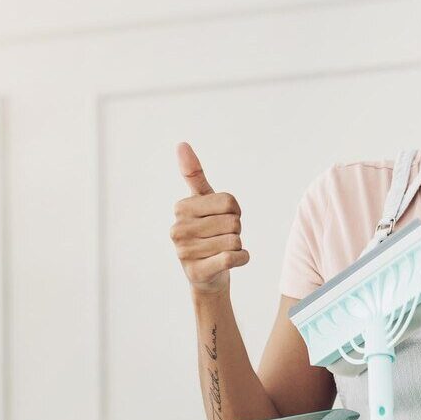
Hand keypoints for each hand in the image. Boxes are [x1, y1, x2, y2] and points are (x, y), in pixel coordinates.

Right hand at [170, 142, 249, 294]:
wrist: (207, 275)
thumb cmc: (208, 233)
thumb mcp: (202, 202)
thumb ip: (194, 175)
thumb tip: (181, 144)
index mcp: (181, 208)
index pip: (229, 202)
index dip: (235, 211)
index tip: (222, 219)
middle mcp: (178, 229)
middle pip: (233, 221)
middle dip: (235, 230)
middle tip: (222, 237)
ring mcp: (185, 252)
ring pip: (235, 240)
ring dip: (238, 246)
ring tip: (222, 250)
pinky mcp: (197, 272)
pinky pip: (233, 258)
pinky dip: (242, 259)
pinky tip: (232, 261)